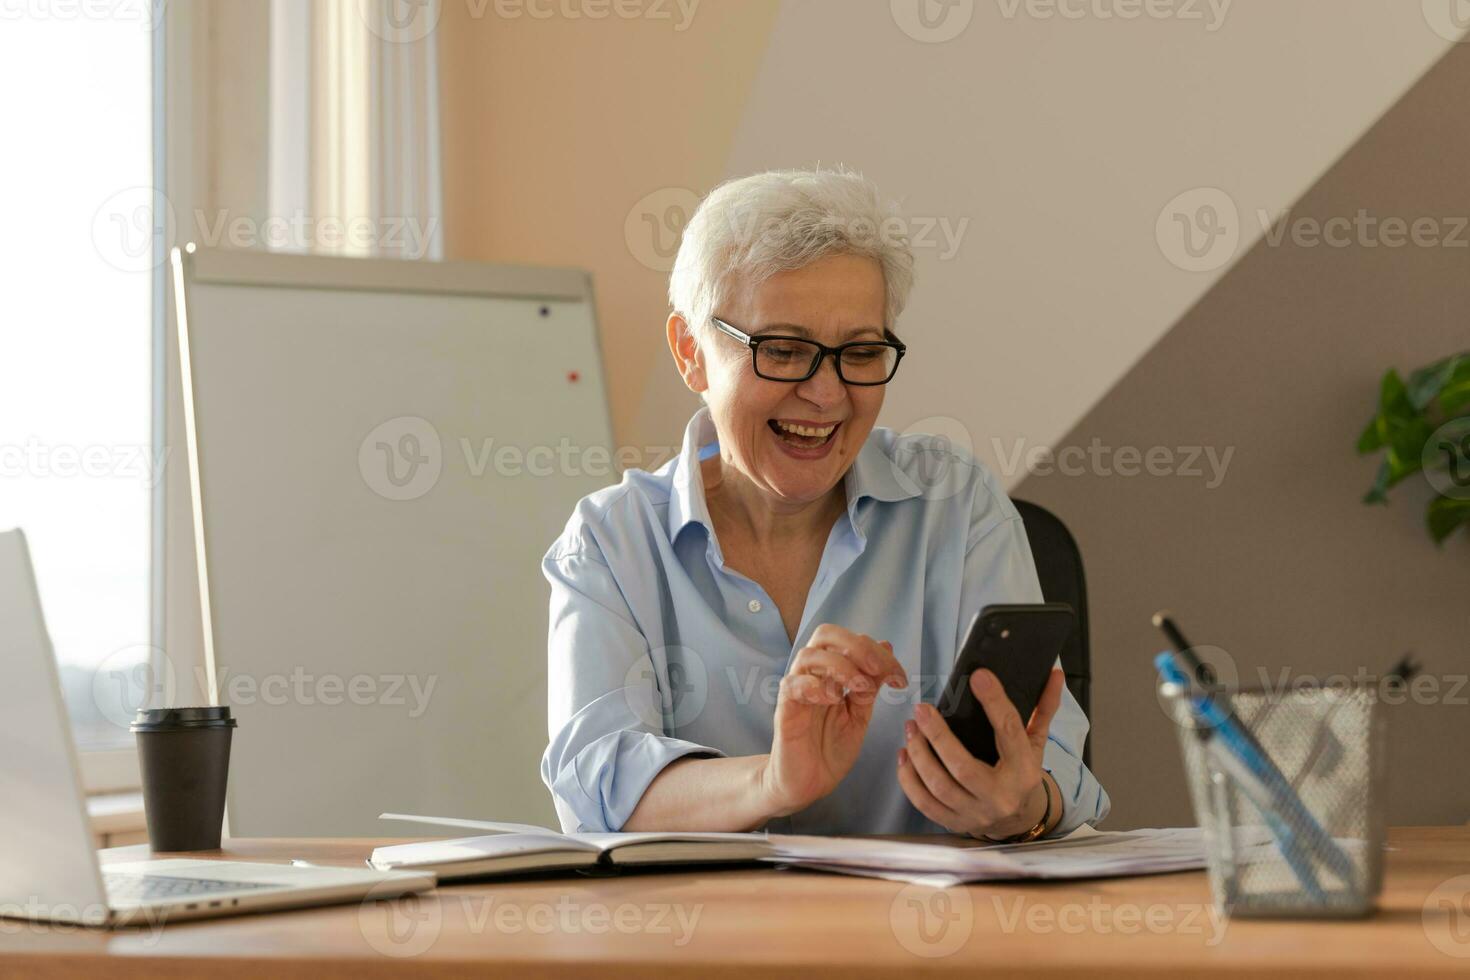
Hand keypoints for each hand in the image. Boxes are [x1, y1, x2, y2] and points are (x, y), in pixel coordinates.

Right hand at [759, 624, 907, 817]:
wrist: (808, 784)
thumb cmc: (829, 748)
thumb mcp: (859, 714)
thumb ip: (870, 683)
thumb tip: (886, 646)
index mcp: (832, 673)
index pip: (851, 640)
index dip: (879, 652)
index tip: (899, 678)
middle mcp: (813, 675)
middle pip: (826, 634)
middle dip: (857, 646)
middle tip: (877, 669)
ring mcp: (797, 691)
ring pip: (809, 655)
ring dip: (840, 665)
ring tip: (859, 688)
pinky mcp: (785, 711)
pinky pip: (792, 685)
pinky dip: (814, 686)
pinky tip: (833, 699)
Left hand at [897, 667, 1064, 838]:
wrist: (1018, 819)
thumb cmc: (1022, 773)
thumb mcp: (1035, 742)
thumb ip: (1044, 708)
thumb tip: (1054, 674)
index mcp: (1023, 771)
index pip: (1008, 732)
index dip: (994, 702)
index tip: (978, 676)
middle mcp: (1000, 796)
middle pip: (963, 767)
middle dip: (938, 736)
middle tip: (922, 709)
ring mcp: (976, 813)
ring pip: (939, 786)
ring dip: (919, 754)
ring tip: (911, 728)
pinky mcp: (955, 823)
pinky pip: (925, 803)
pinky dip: (909, 779)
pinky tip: (905, 756)